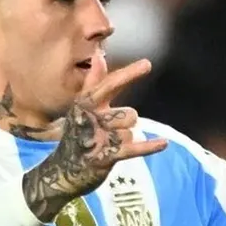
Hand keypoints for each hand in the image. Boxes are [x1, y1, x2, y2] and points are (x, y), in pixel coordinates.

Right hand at [22, 56, 167, 221]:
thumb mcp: (82, 106)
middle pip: (128, 114)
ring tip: (110, 143)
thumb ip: (94, 81)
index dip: (128, 75)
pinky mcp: (103, 157)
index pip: (109, 85)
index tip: (147, 64)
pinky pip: (132, 149)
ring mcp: (96, 138)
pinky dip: (149, 146)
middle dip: (128, 119)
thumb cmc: (78, 133)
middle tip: (125, 106)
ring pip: (130, 132)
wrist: (61, 171)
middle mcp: (90, 118)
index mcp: (85, 104)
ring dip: (127, 137)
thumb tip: (99, 54)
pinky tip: (164, 143)